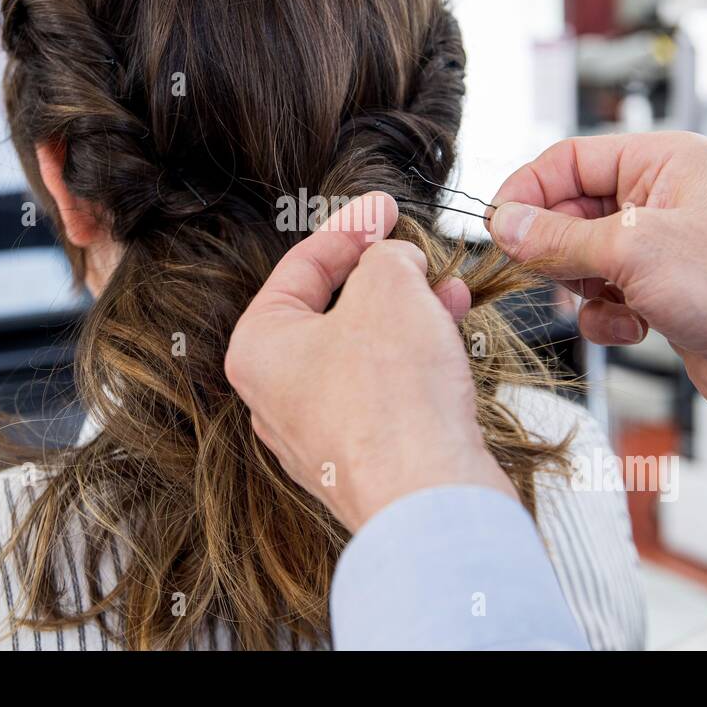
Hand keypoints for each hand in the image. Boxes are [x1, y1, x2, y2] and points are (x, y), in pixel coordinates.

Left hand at [225, 192, 514, 531]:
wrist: (428, 496)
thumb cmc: (392, 399)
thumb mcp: (389, 286)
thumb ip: (384, 255)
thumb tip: (393, 261)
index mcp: (258, 347)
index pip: (301, 267)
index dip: (351, 228)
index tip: (383, 210)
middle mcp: (276, 394)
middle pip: (332, 312)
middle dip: (384, 277)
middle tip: (415, 255)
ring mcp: (317, 433)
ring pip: (363, 352)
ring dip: (407, 317)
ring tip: (447, 295)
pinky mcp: (361, 458)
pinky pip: (384, 392)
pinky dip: (413, 362)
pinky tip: (448, 342)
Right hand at [488, 132, 706, 454]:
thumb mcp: (634, 251)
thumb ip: (559, 237)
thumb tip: (502, 224)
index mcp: (664, 161)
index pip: (571, 159)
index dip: (528, 189)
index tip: (495, 225)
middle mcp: (661, 197)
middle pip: (570, 210)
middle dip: (555, 246)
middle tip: (542, 272)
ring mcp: (660, 247)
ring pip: (580, 256)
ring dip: (582, 285)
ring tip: (611, 300)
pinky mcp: (660, 292)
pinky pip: (602, 295)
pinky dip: (605, 315)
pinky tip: (634, 327)